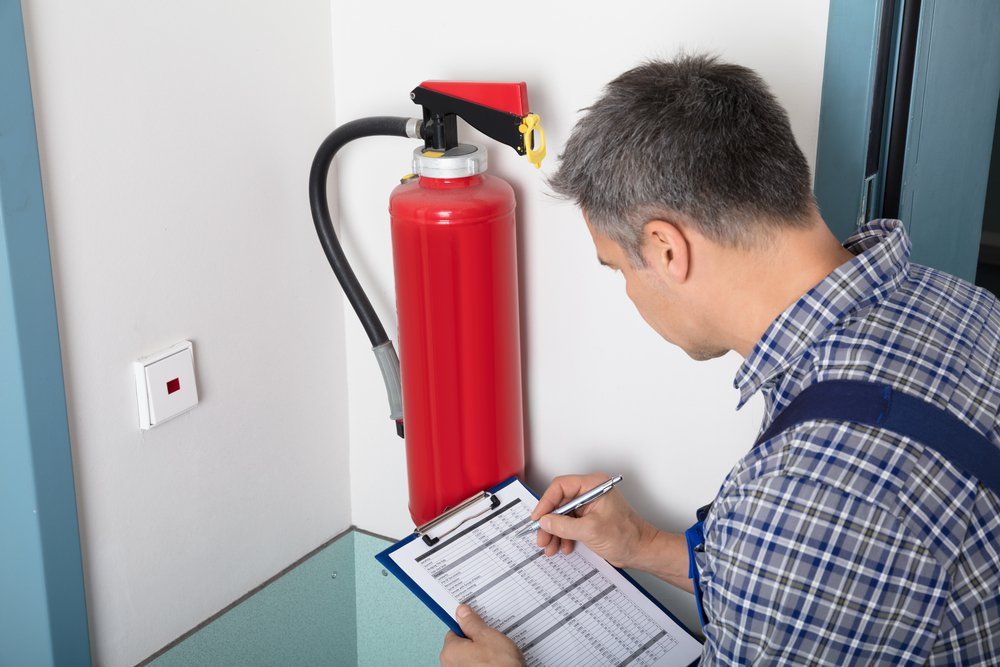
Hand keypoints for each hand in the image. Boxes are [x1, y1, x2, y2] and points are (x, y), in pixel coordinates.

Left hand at [440, 604, 523, 666]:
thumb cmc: (499, 666)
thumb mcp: (487, 636)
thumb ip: (472, 623)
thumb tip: (462, 612)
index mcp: (450, 652)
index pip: (455, 630)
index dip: (469, 626)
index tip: (479, 624)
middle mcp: (451, 666)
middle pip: (462, 645)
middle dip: (477, 641)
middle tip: (492, 639)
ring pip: (471, 657)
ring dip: (483, 654)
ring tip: (498, 654)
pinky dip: (485, 665)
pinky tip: (498, 664)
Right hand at [531, 473, 658, 568]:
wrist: (642, 551)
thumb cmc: (627, 536)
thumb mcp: (590, 530)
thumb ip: (563, 525)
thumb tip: (545, 521)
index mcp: (593, 486)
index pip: (560, 487)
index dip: (546, 502)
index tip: (538, 518)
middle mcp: (591, 493)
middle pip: (560, 503)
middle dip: (549, 522)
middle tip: (541, 537)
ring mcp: (590, 507)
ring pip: (563, 516)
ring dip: (555, 532)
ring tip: (550, 547)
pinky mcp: (590, 519)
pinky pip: (570, 524)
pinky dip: (564, 536)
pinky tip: (563, 547)